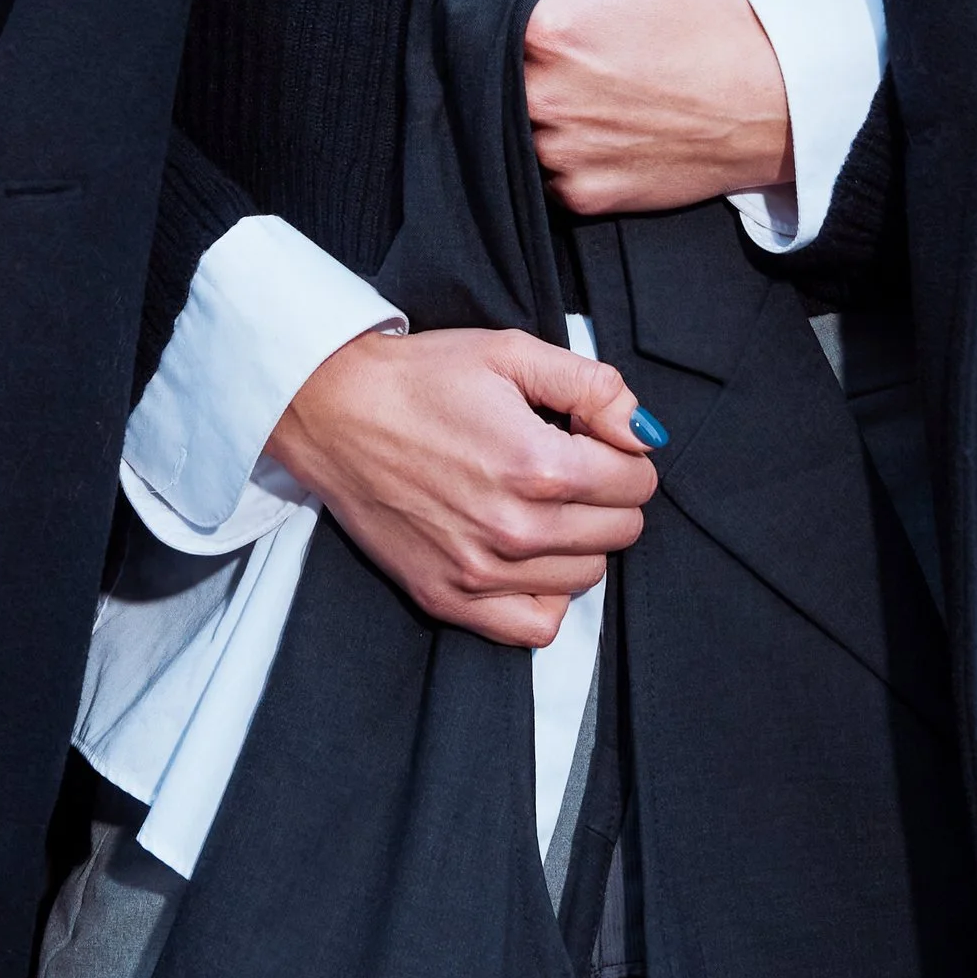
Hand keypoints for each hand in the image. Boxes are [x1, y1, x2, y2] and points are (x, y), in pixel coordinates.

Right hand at [265, 325, 660, 647]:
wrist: (333, 412)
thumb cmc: (420, 378)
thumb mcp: (511, 352)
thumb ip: (593, 386)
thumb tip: (643, 431)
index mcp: (541, 465)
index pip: (637, 482)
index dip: (623, 453)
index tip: (591, 437)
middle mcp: (517, 529)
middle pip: (620, 532)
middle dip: (609, 495)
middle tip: (570, 465)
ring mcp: (482, 572)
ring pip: (586, 577)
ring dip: (580, 541)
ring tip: (542, 503)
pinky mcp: (450, 598)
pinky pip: (536, 626)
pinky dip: (547, 595)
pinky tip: (529, 557)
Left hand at [476, 0, 793, 214]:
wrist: (779, 112)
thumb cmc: (719, 29)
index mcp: (555, 32)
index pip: (482, 12)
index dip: (503, 4)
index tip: (531, 5)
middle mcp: (545, 98)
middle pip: (488, 70)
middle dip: (514, 56)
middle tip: (571, 49)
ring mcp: (560, 154)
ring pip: (510, 124)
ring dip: (532, 106)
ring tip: (588, 88)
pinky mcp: (580, 197)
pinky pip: (542, 171)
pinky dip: (560, 149)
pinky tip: (600, 127)